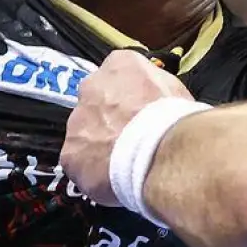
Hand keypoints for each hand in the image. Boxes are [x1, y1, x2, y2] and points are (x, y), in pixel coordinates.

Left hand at [61, 50, 192, 204]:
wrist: (162, 153)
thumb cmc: (175, 120)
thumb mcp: (176, 91)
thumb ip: (155, 91)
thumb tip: (156, 104)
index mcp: (120, 65)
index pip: (118, 75)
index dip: (129, 98)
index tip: (139, 114)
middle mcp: (91, 86)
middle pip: (96, 103)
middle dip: (109, 120)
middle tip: (129, 141)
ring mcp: (77, 121)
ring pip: (85, 135)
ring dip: (100, 147)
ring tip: (124, 166)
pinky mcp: (70, 154)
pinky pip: (80, 164)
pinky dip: (93, 173)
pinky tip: (113, 182)